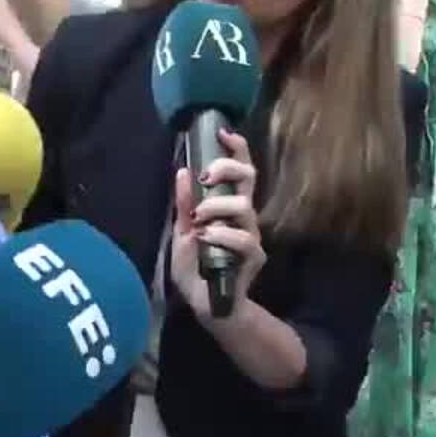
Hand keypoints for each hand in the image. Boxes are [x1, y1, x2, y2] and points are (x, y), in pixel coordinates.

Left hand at [170, 128, 266, 318]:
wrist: (206, 304)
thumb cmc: (196, 267)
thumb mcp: (182, 232)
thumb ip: (184, 204)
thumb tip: (181, 172)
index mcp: (228, 207)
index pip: (240, 171)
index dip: (237, 149)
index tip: (222, 132)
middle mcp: (244, 217)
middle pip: (249, 179)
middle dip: (228, 168)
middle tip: (205, 176)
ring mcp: (251, 236)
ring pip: (245, 208)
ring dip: (217, 206)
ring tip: (198, 217)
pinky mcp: (254, 258)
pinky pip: (244, 239)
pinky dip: (222, 234)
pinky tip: (205, 238)